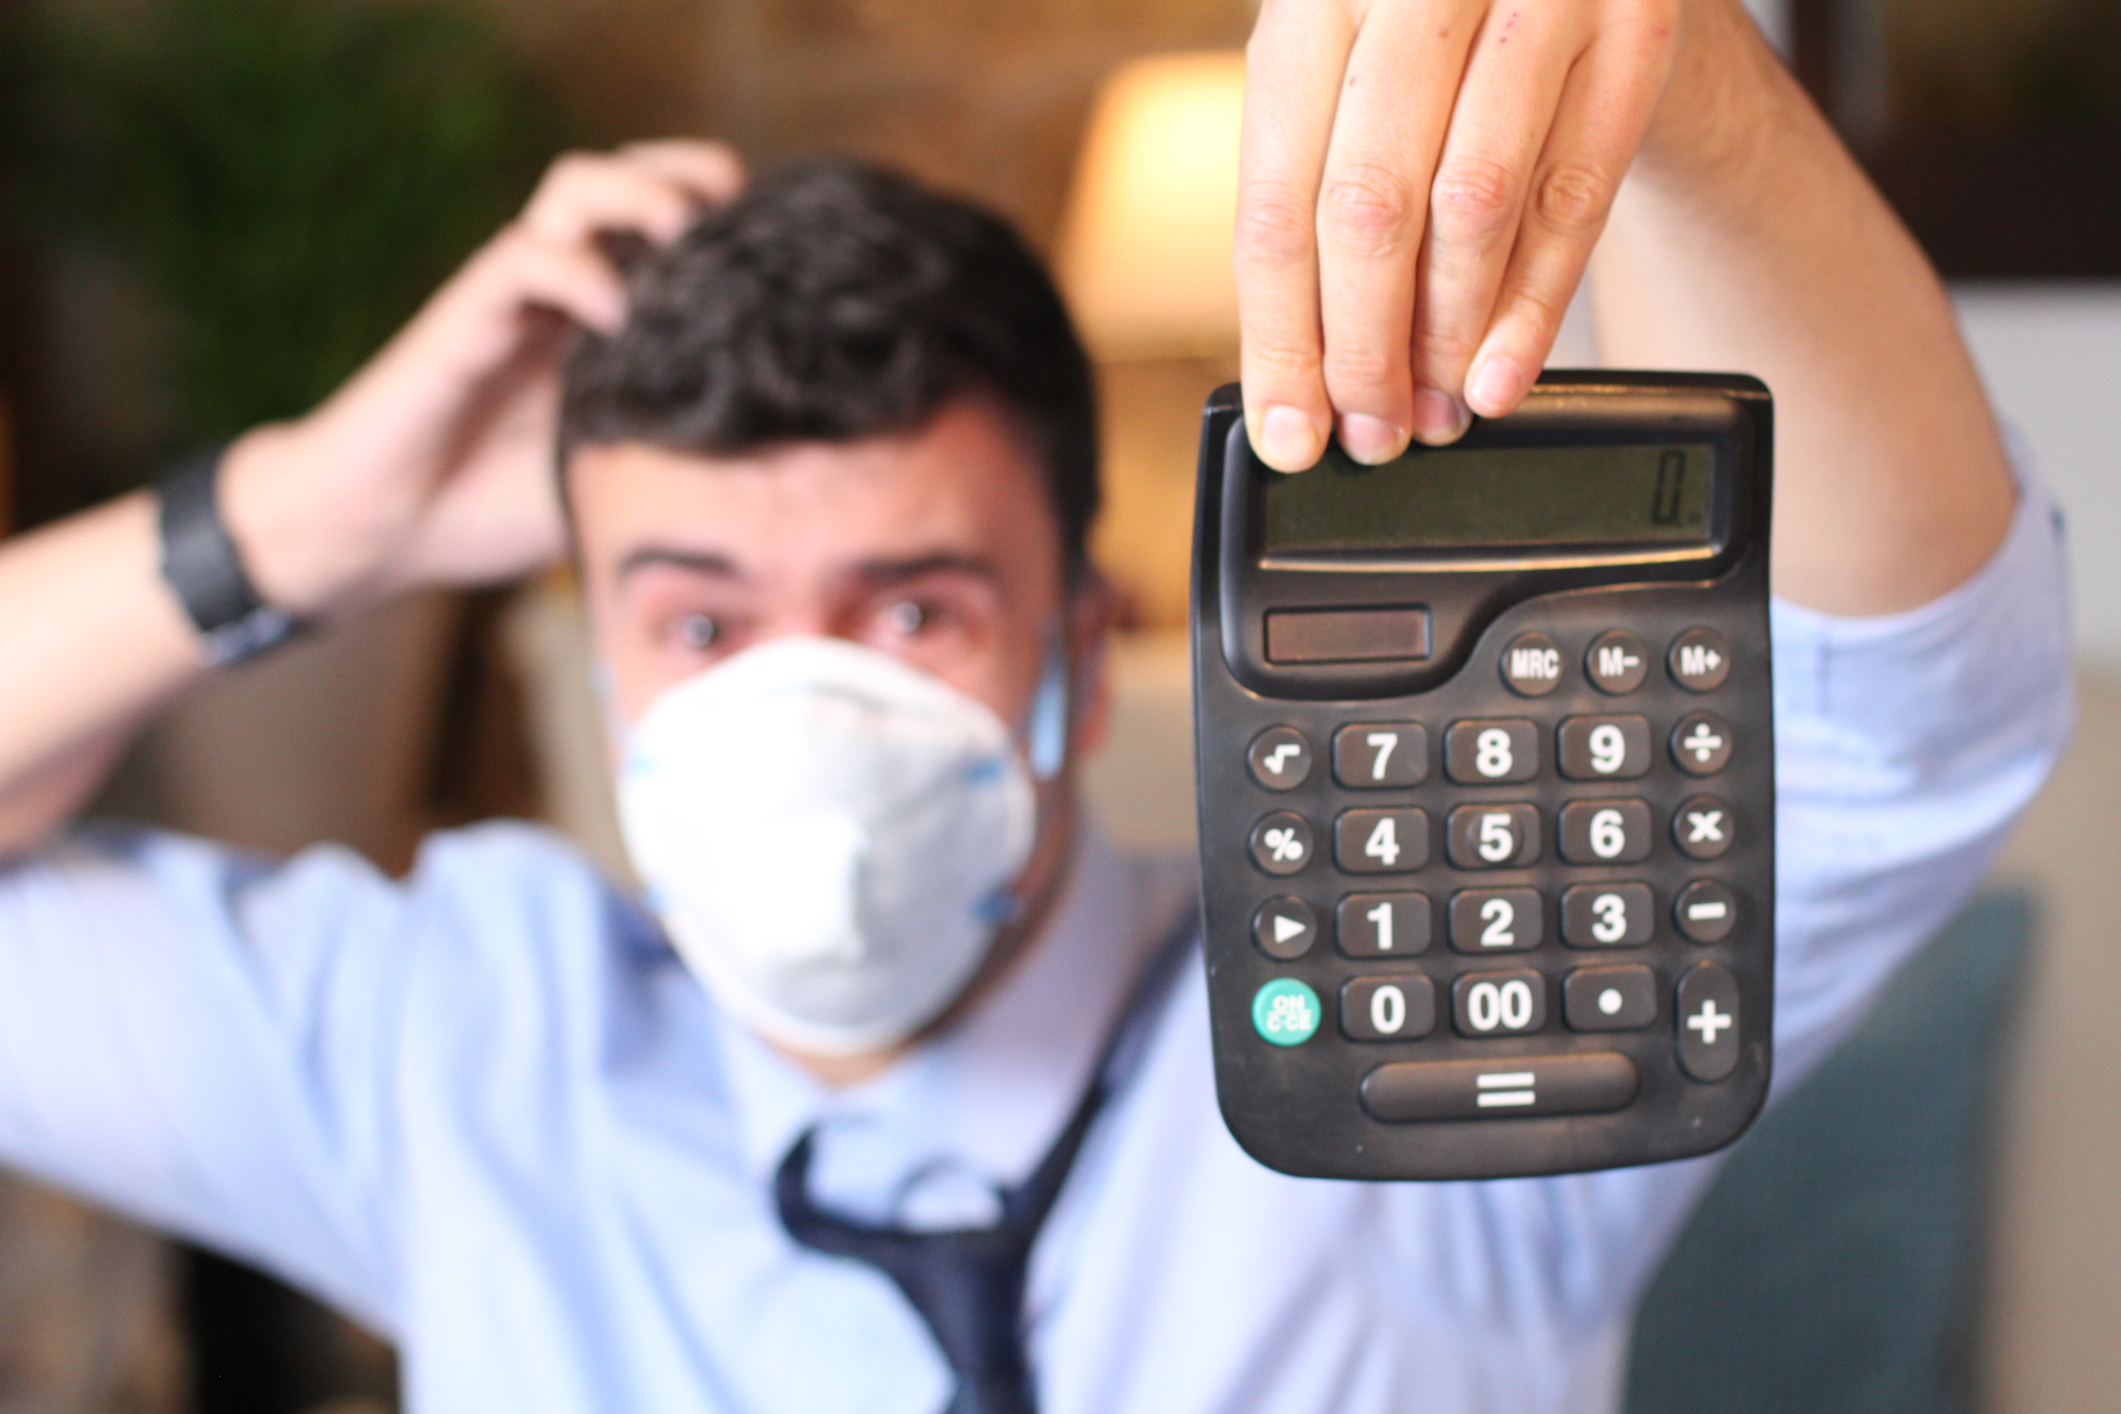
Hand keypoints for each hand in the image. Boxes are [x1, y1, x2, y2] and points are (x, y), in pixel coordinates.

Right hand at [221, 140, 744, 616]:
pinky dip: (576, 270)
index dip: (729, 218)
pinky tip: (616, 315)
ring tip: (686, 236)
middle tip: (745, 219)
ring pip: (576, 189)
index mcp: (603, 313)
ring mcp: (512, 295)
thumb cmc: (497, 506)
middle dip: (693, 178)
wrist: (385, 532)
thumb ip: (682, 460)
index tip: (784, 250)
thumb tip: (786, 476)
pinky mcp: (462, 319)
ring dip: (640, 195)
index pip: (670, 221)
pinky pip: (522, 260)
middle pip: (631, 176)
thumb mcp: (616, 481)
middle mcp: (561, 285)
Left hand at [1235, 0, 1681, 467]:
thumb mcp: (1345, 77)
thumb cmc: (1430, 31)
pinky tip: (1501, 375)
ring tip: (1434, 413)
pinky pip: (1576, 196)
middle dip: (1366, 351)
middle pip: (1371, 207)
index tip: (1289, 432)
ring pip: (1476, 206)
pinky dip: (1534, 307)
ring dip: (1449, 339)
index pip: (1277, 200)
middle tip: (1371, 434)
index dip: (1282, 338)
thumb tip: (1299, 383)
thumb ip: (1317, 198)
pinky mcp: (1634, 27)